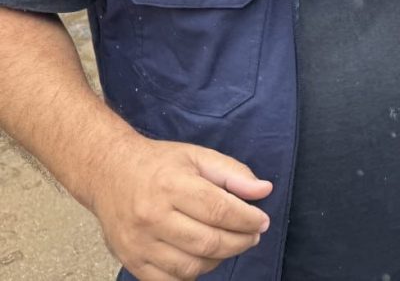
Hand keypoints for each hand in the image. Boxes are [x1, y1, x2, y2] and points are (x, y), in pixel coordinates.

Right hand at [91, 134, 271, 280]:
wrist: (109, 173)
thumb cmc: (159, 164)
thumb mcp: (198, 156)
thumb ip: (233, 173)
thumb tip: (264, 191)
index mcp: (171, 185)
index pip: (219, 210)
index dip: (247, 219)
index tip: (262, 221)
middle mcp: (152, 216)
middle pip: (207, 242)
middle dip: (239, 242)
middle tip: (252, 235)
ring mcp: (138, 243)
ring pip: (190, 267)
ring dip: (219, 260)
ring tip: (228, 244)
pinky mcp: (130, 261)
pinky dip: (192, 275)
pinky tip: (202, 258)